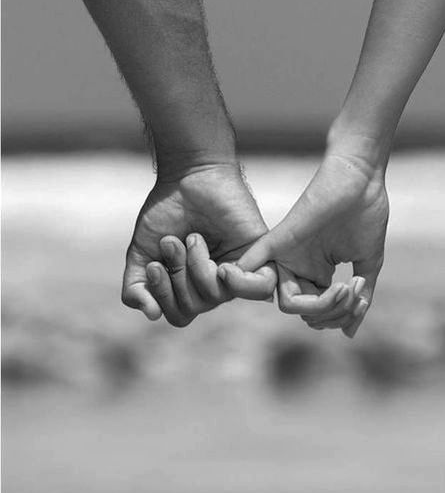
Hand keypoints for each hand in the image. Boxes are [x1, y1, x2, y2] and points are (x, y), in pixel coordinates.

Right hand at [121, 164, 275, 325]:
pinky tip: (224, 268)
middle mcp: (216, 283)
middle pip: (194, 308)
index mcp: (191, 286)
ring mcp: (238, 270)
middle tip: (173, 243)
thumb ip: (136, 286)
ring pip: (218, 297)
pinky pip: (260, 289)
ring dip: (196, 269)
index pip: (179, 315)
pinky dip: (239, 283)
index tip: (154, 264)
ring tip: (193, 239)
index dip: (162, 297)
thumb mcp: (142, 252)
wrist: (188, 177)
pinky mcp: (259, 255)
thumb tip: (152, 315)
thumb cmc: (166, 212)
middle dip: (177, 276)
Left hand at [218, 151, 388, 336]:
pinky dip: (246, 281)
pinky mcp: (279, 239)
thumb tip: (349, 333)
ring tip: (344, 287)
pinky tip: (253, 287)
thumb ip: (359, 299)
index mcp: (317, 274)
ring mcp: (287, 256)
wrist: (362, 178)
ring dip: (321, 305)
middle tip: (352, 292)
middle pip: (302, 313)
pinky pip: (253, 266)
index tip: (360, 297)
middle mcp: (299, 268)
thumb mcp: (367, 265)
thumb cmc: (367, 213)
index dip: (338, 316)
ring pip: (287, 304)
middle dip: (332, 313)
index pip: (317, 314)